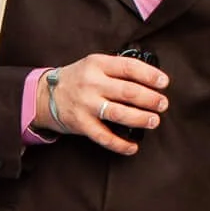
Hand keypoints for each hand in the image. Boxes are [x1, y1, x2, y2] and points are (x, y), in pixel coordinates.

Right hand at [36, 53, 169, 155]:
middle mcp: (92, 83)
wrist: (45, 95)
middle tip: (163, 104)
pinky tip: (132, 147)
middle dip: (151, 99)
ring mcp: (86, 104)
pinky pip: (104, 137)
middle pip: (128, 91)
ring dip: (141, 119)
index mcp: (97, 64)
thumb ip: (117, 69)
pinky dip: (120, 144)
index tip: (164, 83)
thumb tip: (149, 81)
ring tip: (154, 121)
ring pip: (119, 113)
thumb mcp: (93, 64)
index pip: (129, 68)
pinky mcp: (81, 124)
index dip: (150, 75)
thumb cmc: (77, 79)